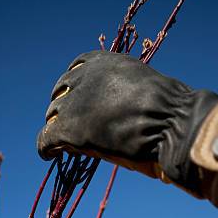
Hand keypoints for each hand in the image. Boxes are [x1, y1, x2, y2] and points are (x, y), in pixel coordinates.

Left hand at [37, 51, 217, 187]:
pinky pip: (46, 139)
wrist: (172, 122)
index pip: (75, 71)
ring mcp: (74, 103)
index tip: (76, 103)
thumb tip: (118, 110)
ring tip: (63, 145)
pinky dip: (45, 147)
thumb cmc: (169, 110)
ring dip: (57, 128)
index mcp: (102, 61)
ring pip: (53, 116)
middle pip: (61, 94)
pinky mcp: (69, 129)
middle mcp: (83, 77)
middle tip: (70, 128)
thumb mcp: (142, 87)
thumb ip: (123, 92)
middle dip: (64, 109)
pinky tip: (49, 156)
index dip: (73, 90)